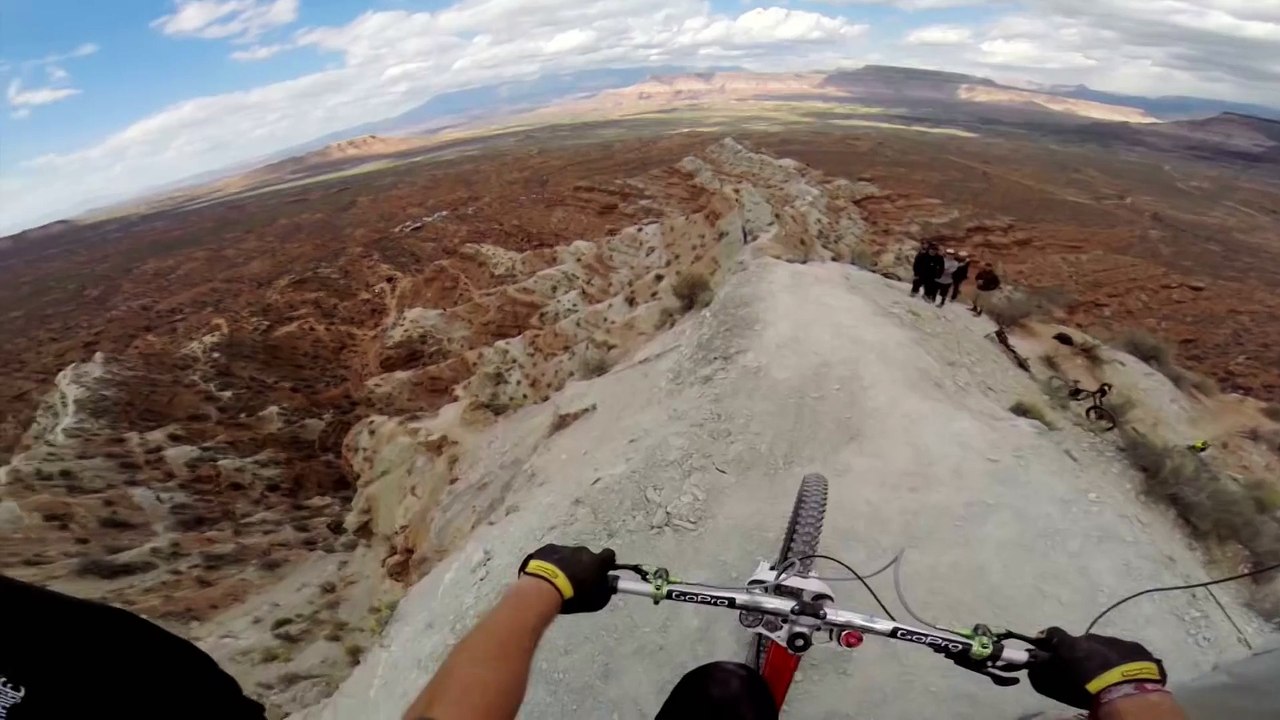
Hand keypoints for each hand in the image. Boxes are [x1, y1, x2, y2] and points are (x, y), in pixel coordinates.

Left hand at [519, 544, 615, 613]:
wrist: (546, 588)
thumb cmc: (574, 596)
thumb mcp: (596, 601)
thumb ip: (605, 590)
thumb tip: (606, 586)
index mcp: (598, 561)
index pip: (609, 555)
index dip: (606, 562)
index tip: (602, 570)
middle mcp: (583, 551)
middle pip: (586, 555)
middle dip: (583, 565)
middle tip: (576, 579)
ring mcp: (564, 548)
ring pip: (568, 555)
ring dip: (566, 564)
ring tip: (557, 579)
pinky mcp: (547, 548)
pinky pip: (553, 554)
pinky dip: (551, 561)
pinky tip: (546, 574)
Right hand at [1028, 627, 1165, 709]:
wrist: (1128, 693)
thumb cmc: (1090, 689)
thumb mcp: (1062, 683)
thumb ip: (1047, 671)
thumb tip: (1033, 665)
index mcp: (1072, 645)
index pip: (1053, 634)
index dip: (1049, 639)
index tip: (1048, 646)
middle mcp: (1093, 637)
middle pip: (1084, 641)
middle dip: (1083, 651)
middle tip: (1086, 668)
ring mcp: (1117, 641)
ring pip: (1106, 645)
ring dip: (1105, 655)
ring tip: (1109, 672)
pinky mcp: (1138, 648)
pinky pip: (1127, 651)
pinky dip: (1124, 659)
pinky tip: (1126, 672)